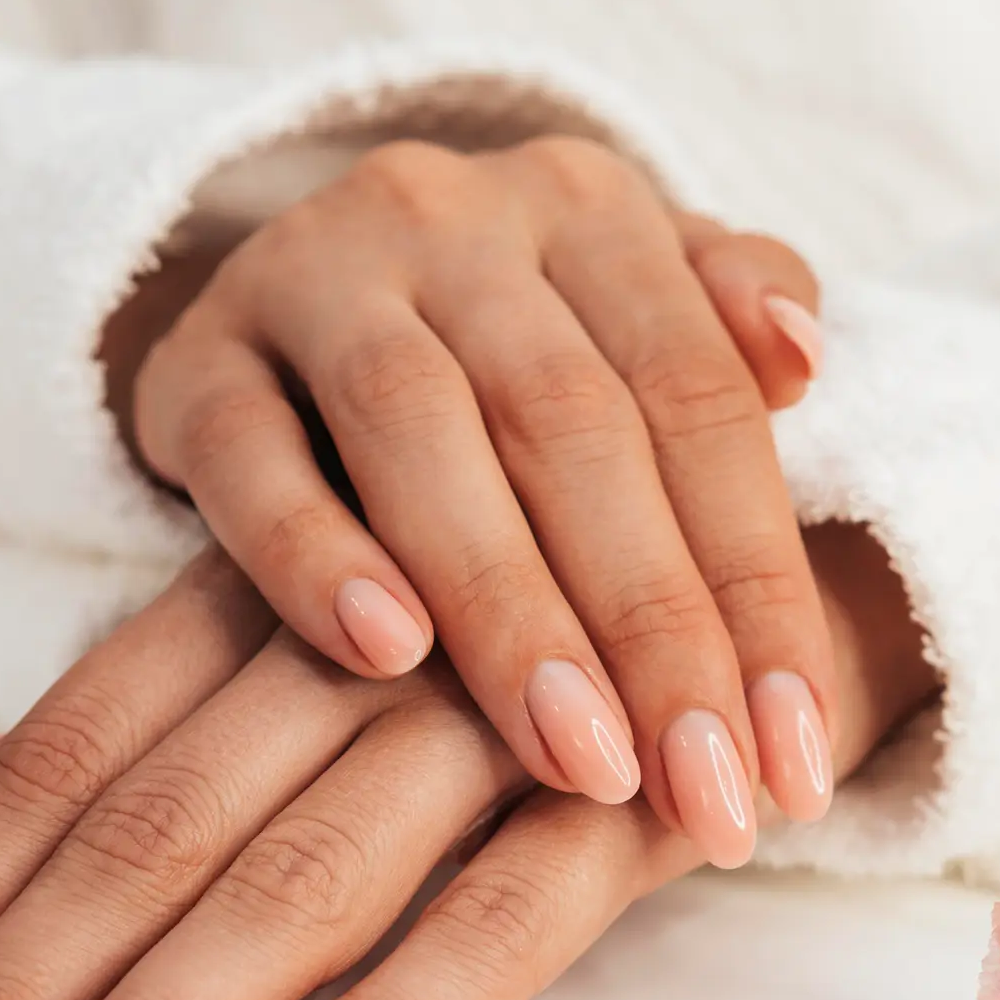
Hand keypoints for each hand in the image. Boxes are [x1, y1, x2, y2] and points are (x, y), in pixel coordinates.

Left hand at [0, 527, 934, 999]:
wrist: (767, 554)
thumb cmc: (505, 597)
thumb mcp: (303, 612)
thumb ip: (130, 702)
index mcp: (261, 591)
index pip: (63, 757)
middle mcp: (357, 641)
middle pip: (141, 831)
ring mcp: (494, 715)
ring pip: (291, 881)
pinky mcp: (625, 798)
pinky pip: (490, 928)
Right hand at [132, 138, 828, 866]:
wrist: (289, 299)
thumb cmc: (496, 341)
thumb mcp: (624, 307)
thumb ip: (720, 323)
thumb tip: (803, 361)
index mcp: (586, 207)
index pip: (697, 399)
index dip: (759, 582)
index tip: (795, 755)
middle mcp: (452, 216)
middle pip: (569, 425)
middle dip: (650, 626)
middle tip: (703, 792)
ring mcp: (310, 274)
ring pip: (418, 433)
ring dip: (507, 610)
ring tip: (580, 762)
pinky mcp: (196, 360)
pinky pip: (245, 454)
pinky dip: (312, 553)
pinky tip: (385, 653)